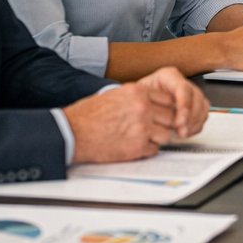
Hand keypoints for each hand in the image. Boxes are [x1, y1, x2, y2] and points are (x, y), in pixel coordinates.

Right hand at [64, 71, 202, 163]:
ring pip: (166, 135)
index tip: (162, 115)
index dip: (165, 109)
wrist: (71, 132)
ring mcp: (142, 128)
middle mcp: (143, 108)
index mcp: (138, 92)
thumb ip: (137, 97)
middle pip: (171, 117)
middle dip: (164, 124)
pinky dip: (147, 150)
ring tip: (143, 138)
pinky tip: (135, 147)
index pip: (169, 99)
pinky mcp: (137, 146)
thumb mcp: (115, 95)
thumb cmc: (88, 115)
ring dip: (157, 138)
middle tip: (155, 129)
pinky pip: (154, 150)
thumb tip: (154, 103)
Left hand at [134, 66, 208, 138]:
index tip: (179, 122)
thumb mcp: (136, 98)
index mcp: (168, 76)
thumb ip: (147, 103)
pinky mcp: (193, 106)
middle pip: (196, 97)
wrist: (134, 108)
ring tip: (183, 133)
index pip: (182, 88)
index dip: (184, 105)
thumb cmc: (134, 102)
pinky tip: (186, 132)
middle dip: (191, 117)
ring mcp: (189, 94)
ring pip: (202, 105)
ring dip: (195, 122)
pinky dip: (196, 125)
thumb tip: (155, 113)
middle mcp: (180, 83)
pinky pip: (203, 114)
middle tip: (182, 131)